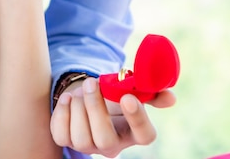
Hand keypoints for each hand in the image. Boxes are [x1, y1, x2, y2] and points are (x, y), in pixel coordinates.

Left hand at [50, 77, 175, 157]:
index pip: (144, 135)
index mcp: (134, 132)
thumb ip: (151, 92)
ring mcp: (88, 146)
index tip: (128, 97)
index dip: (138, 118)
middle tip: (93, 83)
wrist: (88, 95)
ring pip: (81, 139)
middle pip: (105, 139)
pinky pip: (60, 134)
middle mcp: (112, 144)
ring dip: (79, 108)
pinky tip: (68, 98)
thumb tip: (170, 97)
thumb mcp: (132, 90)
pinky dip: (62, 113)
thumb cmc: (114, 94)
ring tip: (82, 88)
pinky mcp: (66, 140)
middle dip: (96, 109)